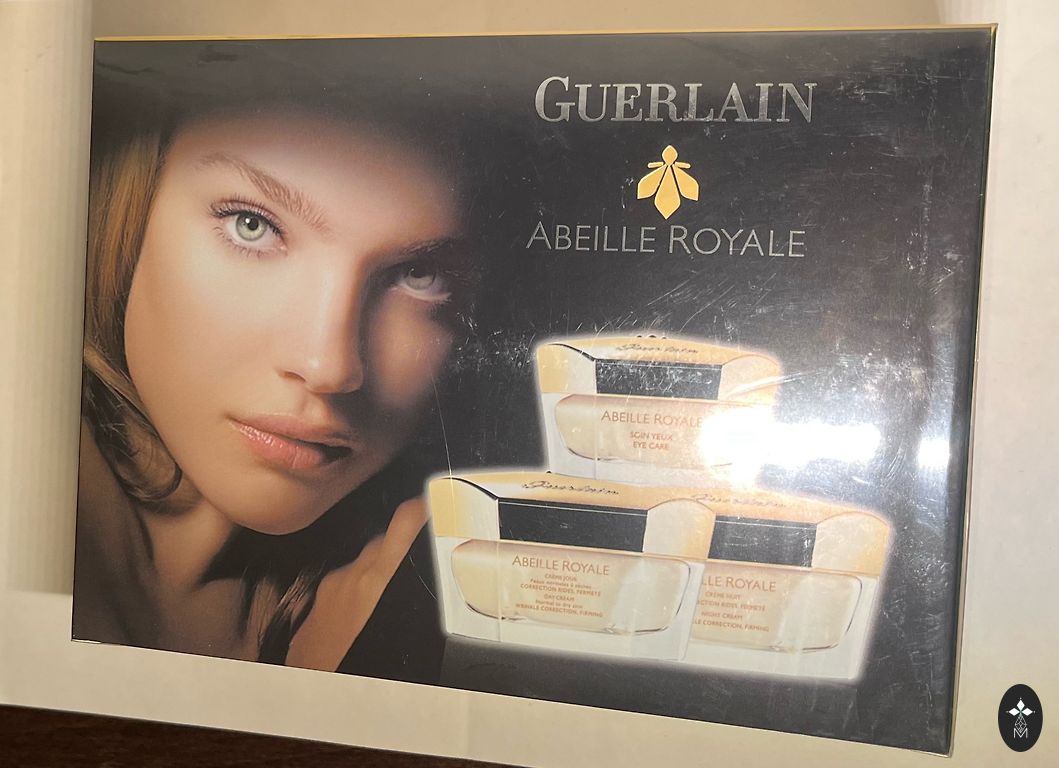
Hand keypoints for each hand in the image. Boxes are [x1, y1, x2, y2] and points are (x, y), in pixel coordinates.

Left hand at [285, 497, 428, 670]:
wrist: (309, 697)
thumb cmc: (358, 669)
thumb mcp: (403, 633)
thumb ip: (416, 597)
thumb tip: (439, 586)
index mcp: (377, 580)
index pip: (405, 521)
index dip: (424, 506)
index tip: (438, 501)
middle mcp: (351, 577)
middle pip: (384, 542)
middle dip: (403, 546)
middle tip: (424, 558)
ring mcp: (330, 588)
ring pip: (363, 565)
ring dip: (378, 572)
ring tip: (394, 597)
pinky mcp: (316, 603)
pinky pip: (344, 586)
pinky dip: (358, 593)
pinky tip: (367, 618)